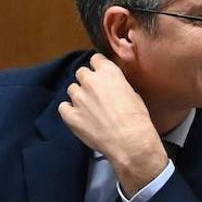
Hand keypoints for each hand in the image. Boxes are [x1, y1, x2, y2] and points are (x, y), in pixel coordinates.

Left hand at [58, 53, 168, 196]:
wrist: (130, 142)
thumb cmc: (137, 120)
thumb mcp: (134, 95)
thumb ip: (118, 86)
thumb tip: (112, 88)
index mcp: (108, 72)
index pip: (96, 59)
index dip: (99, 67)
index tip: (101, 73)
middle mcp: (90, 81)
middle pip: (81, 72)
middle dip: (87, 80)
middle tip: (96, 93)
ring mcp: (78, 98)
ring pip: (72, 89)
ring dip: (79, 96)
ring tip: (90, 108)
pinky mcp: (70, 115)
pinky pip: (64, 107)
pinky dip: (70, 110)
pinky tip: (80, 117)